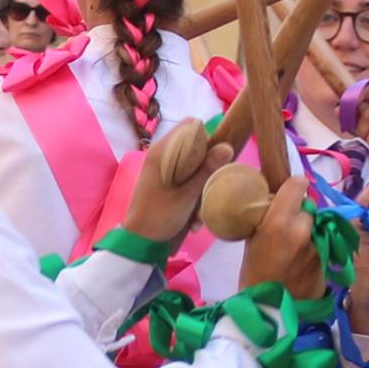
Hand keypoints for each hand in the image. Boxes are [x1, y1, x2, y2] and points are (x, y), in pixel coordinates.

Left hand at [122, 120, 220, 244]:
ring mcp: (162, 168)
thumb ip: (207, 169)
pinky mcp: (165, 182)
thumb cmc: (160, 215)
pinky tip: (193, 218)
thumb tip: (227, 146)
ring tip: (198, 211)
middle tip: (209, 188)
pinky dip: (193, 196)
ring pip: (193, 167)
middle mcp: (161, 154)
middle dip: (206, 168)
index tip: (213, 161)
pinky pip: (186, 180)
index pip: (191, 126)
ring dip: (201, 187)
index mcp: (162, 150)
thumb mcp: (188, 194)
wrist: (140, 241)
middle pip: (195, 148)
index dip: (207, 140)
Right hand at [237, 187, 322, 296]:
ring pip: (319, 226)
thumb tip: (277, 201)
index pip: (298, 184)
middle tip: (289, 225)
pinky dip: (315, 249)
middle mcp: (304, 230)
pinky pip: (323, 245)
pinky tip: (303, 262)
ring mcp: (319, 246)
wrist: (267, 311)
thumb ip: (269, 217)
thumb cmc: (252, 274)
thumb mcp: (253, 239)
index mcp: (280, 221)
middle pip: (309, 206)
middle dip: (301, 213)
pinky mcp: (328, 261)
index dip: (293, 187)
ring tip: (296, 248)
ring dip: (310, 231)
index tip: (289, 194)